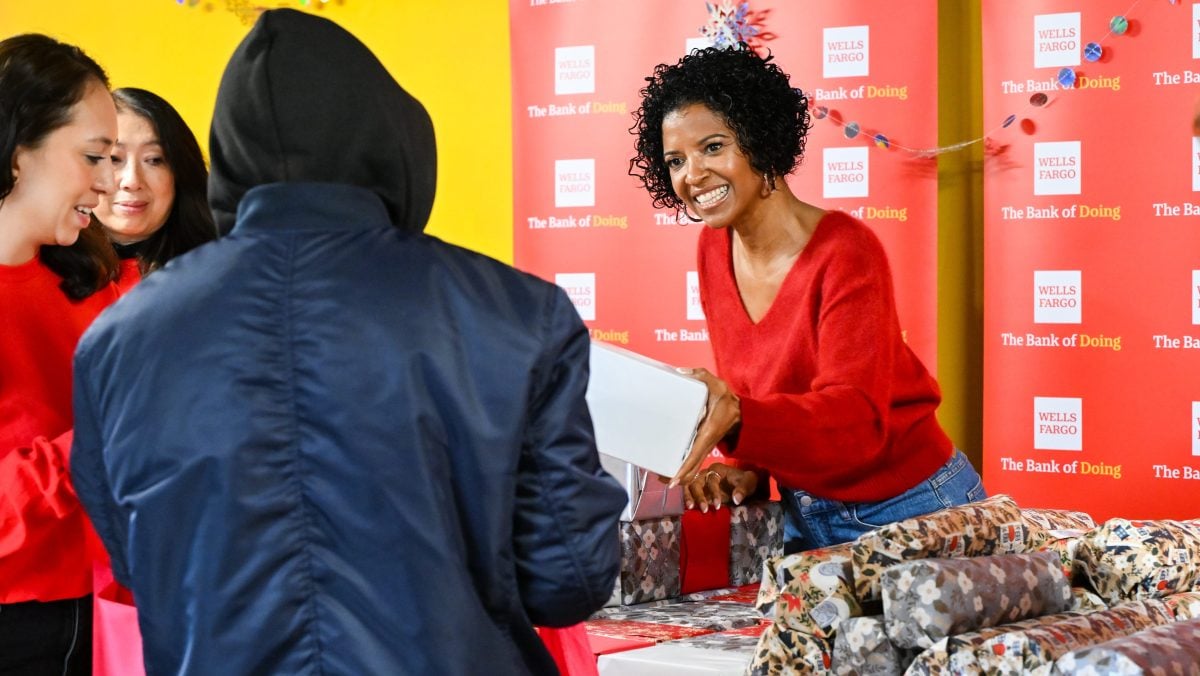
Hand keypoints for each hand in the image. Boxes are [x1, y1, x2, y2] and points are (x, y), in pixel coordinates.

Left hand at [669, 367, 740, 488]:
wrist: (741, 413)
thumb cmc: (726, 397)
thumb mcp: (715, 383)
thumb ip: (699, 375)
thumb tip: (680, 372)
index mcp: (709, 430)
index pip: (696, 452)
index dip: (686, 467)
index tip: (676, 478)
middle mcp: (706, 442)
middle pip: (693, 465)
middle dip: (680, 476)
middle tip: (663, 481)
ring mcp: (705, 446)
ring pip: (693, 465)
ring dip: (681, 475)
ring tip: (664, 480)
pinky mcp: (703, 446)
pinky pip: (694, 460)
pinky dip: (685, 469)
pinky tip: (673, 474)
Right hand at [681, 462, 758, 511]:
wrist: (744, 486)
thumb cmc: (746, 482)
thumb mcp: (749, 482)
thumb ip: (743, 488)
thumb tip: (736, 499)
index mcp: (717, 469)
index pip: (711, 480)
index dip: (714, 493)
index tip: (718, 505)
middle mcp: (705, 474)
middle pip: (696, 482)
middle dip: (698, 496)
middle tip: (704, 510)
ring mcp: (700, 482)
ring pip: (688, 487)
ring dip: (688, 497)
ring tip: (690, 508)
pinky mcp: (697, 491)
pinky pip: (687, 494)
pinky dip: (685, 499)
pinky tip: (686, 509)